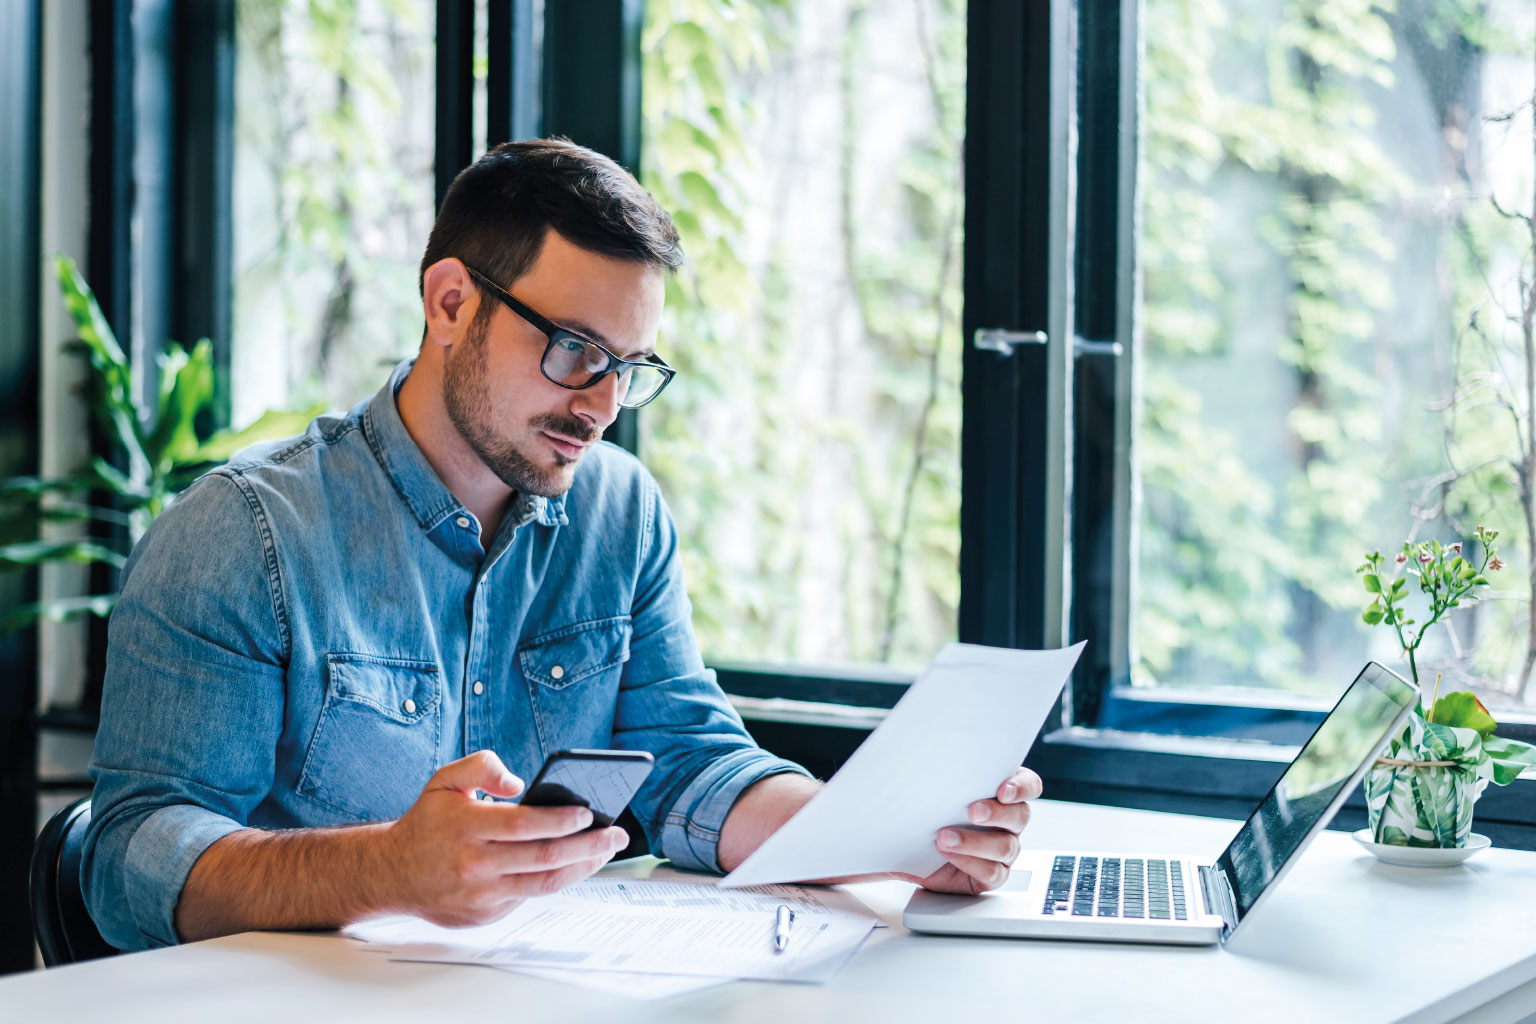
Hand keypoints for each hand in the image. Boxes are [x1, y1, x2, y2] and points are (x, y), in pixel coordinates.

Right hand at [379, 750, 628, 925]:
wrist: (391, 873)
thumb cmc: (426, 823)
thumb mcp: (444, 780)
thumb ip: (481, 765)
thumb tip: (519, 782)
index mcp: (467, 827)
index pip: (525, 824)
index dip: (561, 819)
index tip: (589, 812)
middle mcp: (475, 863)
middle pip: (544, 857)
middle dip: (589, 845)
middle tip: (617, 833)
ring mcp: (481, 894)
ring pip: (544, 884)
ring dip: (583, 867)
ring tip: (606, 850)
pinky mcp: (485, 914)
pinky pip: (529, 896)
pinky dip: (557, 880)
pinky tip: (576, 864)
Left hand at [906, 767, 1041, 895]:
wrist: (910, 848)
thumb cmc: (927, 813)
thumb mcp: (935, 788)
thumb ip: (948, 774)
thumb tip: (934, 755)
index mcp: (1001, 794)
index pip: (1028, 785)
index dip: (1022, 787)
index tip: (1003, 790)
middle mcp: (1008, 822)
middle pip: (1021, 815)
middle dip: (997, 813)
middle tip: (972, 811)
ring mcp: (1002, 850)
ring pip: (1006, 846)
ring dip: (974, 841)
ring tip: (944, 837)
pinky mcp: (991, 875)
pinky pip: (992, 872)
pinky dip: (969, 862)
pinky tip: (947, 854)